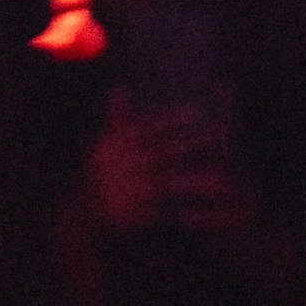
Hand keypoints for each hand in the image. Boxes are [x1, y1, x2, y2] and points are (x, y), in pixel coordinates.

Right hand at [85, 88, 252, 235]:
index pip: (148, 129)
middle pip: (163, 153)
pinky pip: (165, 213)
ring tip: (222, 175)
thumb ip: (118, 118)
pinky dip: (186, 211)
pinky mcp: (134, 218)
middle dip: (191, 145)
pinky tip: (208, 207)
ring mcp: (128, 193)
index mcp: (115, 147)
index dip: (172, 120)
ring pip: (169, 183)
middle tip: (220, 136)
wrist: (82, 216)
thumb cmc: (99, 175)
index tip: (198, 111)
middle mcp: (122, 168)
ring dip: (195, 179)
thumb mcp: (105, 145)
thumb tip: (119, 88)